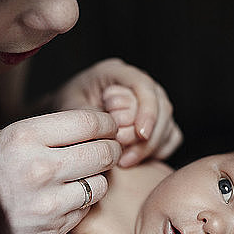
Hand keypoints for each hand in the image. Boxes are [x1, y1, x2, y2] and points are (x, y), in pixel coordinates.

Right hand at [0, 110, 120, 233]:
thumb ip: (25, 133)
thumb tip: (61, 128)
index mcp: (24, 136)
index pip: (86, 121)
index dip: (105, 122)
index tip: (108, 126)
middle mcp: (40, 167)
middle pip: (101, 151)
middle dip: (111, 148)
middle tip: (108, 149)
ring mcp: (49, 200)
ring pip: (99, 183)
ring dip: (98, 178)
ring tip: (84, 176)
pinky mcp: (53, 228)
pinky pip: (85, 209)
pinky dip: (83, 202)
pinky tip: (68, 198)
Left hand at [54, 58, 182, 166]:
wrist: (62, 122)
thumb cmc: (63, 111)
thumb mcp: (68, 110)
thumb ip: (91, 116)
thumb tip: (117, 129)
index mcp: (114, 72)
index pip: (143, 85)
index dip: (147, 110)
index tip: (141, 135)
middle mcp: (135, 84)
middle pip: (162, 106)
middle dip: (147, 135)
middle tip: (124, 156)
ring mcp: (147, 102)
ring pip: (167, 123)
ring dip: (150, 147)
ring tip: (125, 161)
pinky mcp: (154, 122)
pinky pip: (170, 136)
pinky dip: (157, 150)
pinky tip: (135, 159)